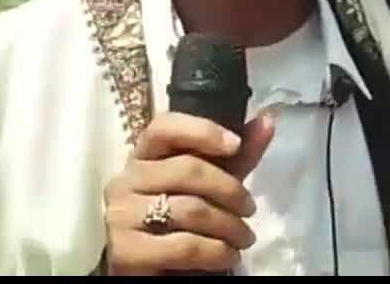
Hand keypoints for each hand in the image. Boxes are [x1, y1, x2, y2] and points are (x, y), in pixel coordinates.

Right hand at [102, 111, 275, 274]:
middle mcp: (124, 181)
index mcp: (141, 158)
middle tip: (250, 209)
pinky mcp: (126, 252)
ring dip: (229, 226)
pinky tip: (228, 255)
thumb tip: (269, 120)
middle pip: (186, 169)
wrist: (153, 272)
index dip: (202, 131)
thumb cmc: (181, 223)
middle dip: (230, 190)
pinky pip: (185, 245)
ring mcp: (120, 216)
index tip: (236, 144)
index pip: (164, 127)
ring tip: (244, 238)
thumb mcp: (211, 187)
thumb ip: (237, 157)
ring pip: (190, 209)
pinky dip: (217, 252)